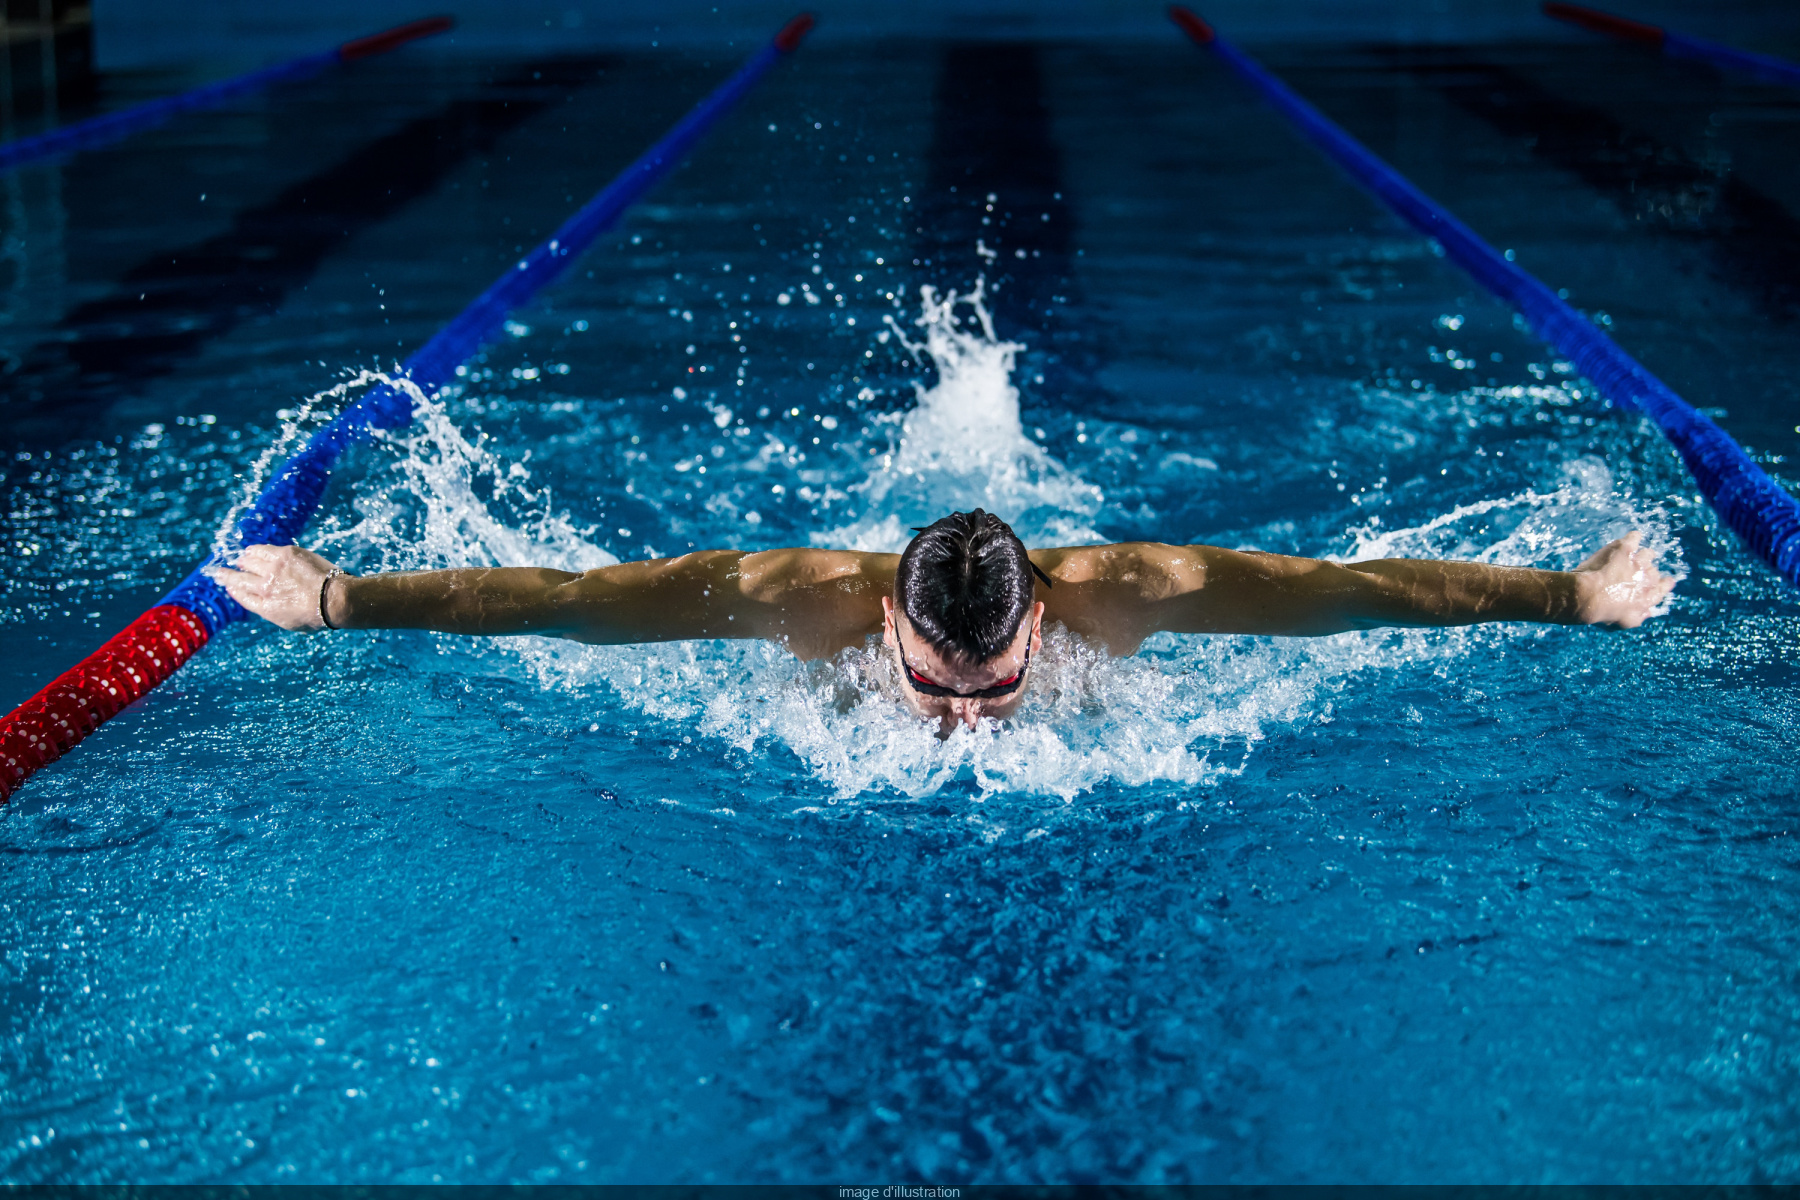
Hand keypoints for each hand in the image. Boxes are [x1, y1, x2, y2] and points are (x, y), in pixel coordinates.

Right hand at [209, 544, 344, 630]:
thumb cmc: (317, 614)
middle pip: (238, 578)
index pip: (242, 595)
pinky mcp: (284, 554)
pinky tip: (252, 550)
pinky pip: (261, 550)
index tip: (228, 585)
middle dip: (226, 575)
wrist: (336, 598)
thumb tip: (257, 600)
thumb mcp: (288, 622)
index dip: (233, 589)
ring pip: (248, 561)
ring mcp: (273, 569)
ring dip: (243, 561)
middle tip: (219, 572)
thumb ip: (270, 610)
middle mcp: (264, 587)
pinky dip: (254, 551)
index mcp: (265, 607)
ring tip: (241, 560)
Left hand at [1572, 531, 1674, 627]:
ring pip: (1647, 554)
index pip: (1663, 588)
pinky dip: (1633, 537)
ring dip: (1641, 555)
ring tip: (1633, 555)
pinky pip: (1635, 537)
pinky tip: (1632, 537)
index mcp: (1649, 597)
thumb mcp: (1624, 622)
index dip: (1663, 583)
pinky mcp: (1625, 549)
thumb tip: (1648, 611)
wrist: (1587, 596)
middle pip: (1653, 570)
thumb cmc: (1602, 612)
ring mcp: (1638, 562)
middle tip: (1633, 571)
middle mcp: (1648, 578)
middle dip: (1645, 571)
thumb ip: (1639, 616)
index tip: (1665, 580)